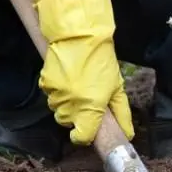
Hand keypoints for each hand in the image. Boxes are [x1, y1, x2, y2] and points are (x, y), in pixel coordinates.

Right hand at [33, 0, 133, 144]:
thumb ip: (121, 112)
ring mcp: (56, 94)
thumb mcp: (116, 86)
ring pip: (58, 110)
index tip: (87, 131)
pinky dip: (57, 91)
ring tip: (76, 85)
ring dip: (66, 104)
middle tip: (86, 99)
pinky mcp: (45, 83)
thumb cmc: (101, 59)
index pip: (81, 137)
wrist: (79, 34)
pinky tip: (66, 77)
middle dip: (76, 117)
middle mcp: (71, 104)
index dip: (84, 136)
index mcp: (91, 106)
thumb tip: (127, 134)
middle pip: (68, 123)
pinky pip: (50, 95)